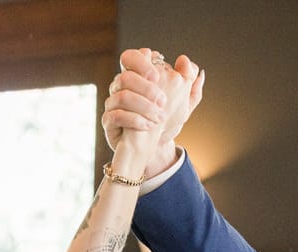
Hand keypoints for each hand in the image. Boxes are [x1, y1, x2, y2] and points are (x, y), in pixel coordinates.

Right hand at [104, 49, 204, 177]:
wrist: (154, 147)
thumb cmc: (165, 121)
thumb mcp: (183, 101)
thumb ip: (188, 80)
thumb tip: (184, 60)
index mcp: (137, 77)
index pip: (131, 57)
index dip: (142, 63)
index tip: (158, 76)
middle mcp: (122, 87)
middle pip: (125, 76)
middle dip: (145, 87)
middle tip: (162, 100)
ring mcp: (113, 103)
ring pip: (122, 96)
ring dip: (143, 106)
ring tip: (159, 117)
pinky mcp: (109, 121)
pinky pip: (116, 116)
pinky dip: (134, 120)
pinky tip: (148, 125)